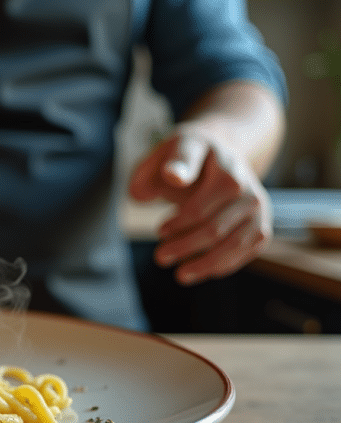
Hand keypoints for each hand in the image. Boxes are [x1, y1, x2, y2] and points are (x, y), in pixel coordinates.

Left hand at [128, 125, 271, 285]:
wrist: (222, 155)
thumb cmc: (191, 156)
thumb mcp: (175, 148)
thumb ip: (168, 163)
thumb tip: (173, 177)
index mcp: (224, 168)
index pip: (201, 204)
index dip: (179, 222)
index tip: (160, 231)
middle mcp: (247, 188)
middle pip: (213, 228)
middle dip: (184, 247)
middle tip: (160, 257)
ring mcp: (258, 209)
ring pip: (232, 245)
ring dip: (204, 264)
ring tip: (180, 274)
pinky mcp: (262, 225)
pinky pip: (245, 252)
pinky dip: (222, 265)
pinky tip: (200, 271)